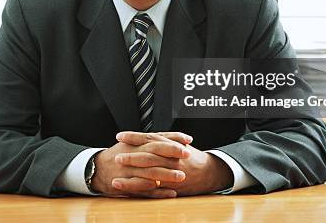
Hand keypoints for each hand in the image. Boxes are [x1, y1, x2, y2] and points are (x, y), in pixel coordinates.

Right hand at [91, 132, 192, 197]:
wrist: (96, 169)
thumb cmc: (118, 155)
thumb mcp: (130, 144)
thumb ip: (149, 140)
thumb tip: (171, 137)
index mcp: (135, 145)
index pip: (155, 139)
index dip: (172, 139)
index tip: (187, 140)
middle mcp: (132, 156)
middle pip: (153, 153)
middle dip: (171, 154)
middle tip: (187, 155)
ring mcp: (129, 172)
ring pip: (150, 173)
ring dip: (167, 174)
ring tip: (181, 176)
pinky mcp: (128, 186)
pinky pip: (144, 190)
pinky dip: (158, 193)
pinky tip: (171, 193)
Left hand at [115, 131, 233, 195]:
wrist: (210, 172)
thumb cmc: (191, 157)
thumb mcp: (178, 143)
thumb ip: (164, 139)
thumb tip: (147, 135)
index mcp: (171, 146)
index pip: (150, 139)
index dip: (135, 137)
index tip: (120, 136)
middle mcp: (171, 159)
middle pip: (149, 156)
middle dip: (132, 156)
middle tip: (116, 156)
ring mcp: (171, 174)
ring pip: (149, 174)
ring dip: (131, 176)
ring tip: (116, 177)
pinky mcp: (171, 187)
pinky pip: (153, 190)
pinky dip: (138, 189)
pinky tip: (125, 189)